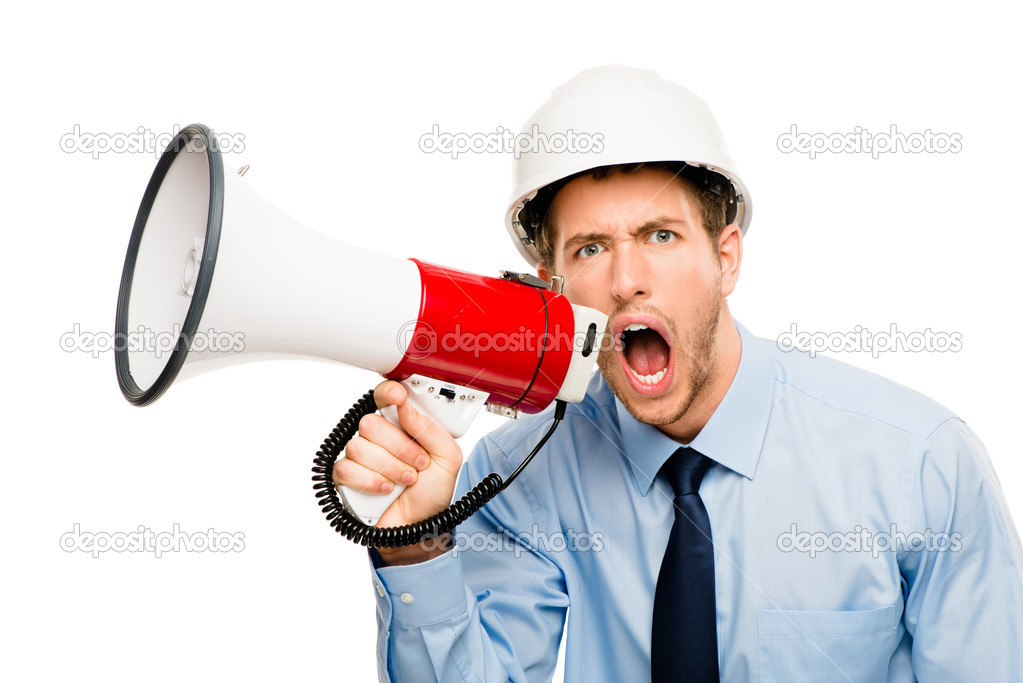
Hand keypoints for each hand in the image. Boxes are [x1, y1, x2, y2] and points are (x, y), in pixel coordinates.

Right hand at [332, 379, 461, 564]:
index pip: (386, 397)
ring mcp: (359, 457)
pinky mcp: (345, 478)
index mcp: (402, 425)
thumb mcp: (448, 458)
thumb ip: (432, 430)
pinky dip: (371, 481)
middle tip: (419, 464)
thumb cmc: (432, 491)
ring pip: (359, 447)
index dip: (388, 393)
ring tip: (406, 480)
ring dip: (390, 468)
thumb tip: (407, 407)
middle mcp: (378, 437)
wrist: (420, 527)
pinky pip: (346, 468)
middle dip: (400, 447)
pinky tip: (386, 489)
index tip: (399, 397)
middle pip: (371, 423)